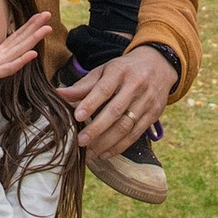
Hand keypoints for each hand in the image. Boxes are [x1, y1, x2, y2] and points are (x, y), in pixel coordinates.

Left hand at [65, 41, 175, 161]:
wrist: (159, 64)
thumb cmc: (124, 70)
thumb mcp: (104, 71)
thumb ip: (83, 86)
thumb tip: (58, 94)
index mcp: (119, 72)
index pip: (104, 89)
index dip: (91, 103)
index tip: (77, 116)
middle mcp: (135, 86)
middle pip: (116, 111)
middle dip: (97, 128)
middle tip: (80, 142)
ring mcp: (146, 101)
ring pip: (126, 126)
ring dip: (107, 142)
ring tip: (90, 153)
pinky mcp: (154, 114)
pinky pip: (136, 134)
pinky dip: (120, 146)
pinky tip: (105, 153)